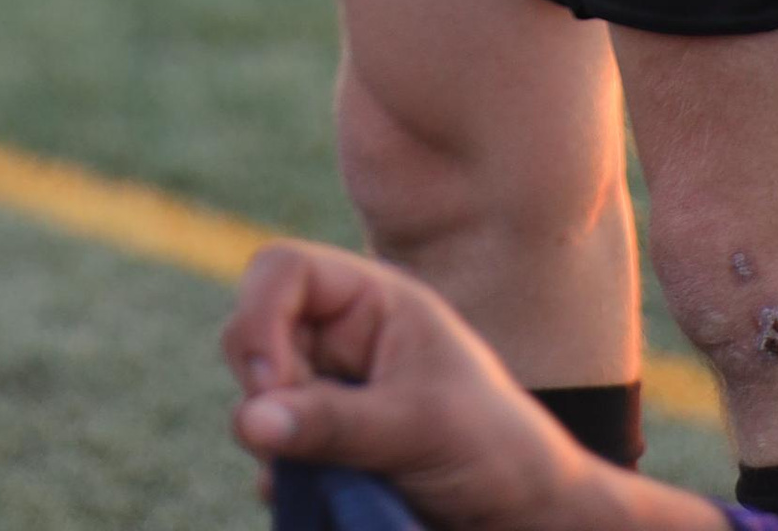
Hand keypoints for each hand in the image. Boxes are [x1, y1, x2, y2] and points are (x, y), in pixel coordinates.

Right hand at [223, 242, 621, 530]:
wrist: (528, 519)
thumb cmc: (495, 449)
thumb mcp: (418, 426)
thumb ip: (333, 422)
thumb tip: (249, 420)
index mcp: (371, 302)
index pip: (283, 271)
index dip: (258, 315)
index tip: (268, 383)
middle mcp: (342, 338)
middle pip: (256, 334)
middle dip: (263, 386)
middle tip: (288, 439)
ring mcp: (330, 391)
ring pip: (259, 399)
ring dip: (274, 440)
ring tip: (325, 476)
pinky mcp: (324, 446)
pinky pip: (273, 450)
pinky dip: (281, 475)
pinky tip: (312, 497)